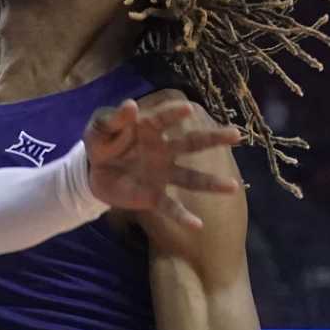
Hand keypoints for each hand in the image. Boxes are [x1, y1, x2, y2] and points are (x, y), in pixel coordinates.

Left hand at [84, 98, 240, 229]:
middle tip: (237, 134)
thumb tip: (131, 105)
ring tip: (232, 187)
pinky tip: (197, 224)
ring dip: (211, 183)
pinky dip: (183, 216)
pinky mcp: (154, 196)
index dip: (174, 114)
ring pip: (190, 177)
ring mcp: (162, 174)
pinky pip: (170, 206)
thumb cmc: (102, 143)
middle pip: (191, 143)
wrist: (91, 173)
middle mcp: (163, 150)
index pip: (163, 119)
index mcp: (149, 129)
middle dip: (214, 139)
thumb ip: (113, 120)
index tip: (188, 109)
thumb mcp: (98, 129)